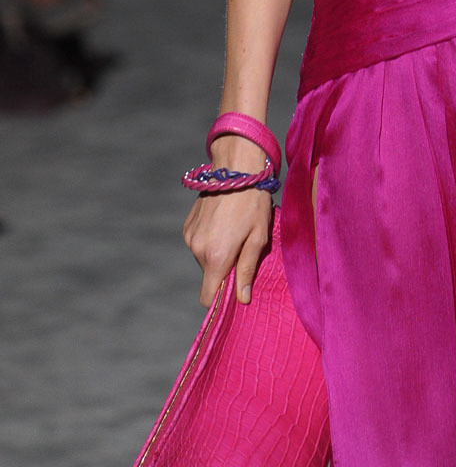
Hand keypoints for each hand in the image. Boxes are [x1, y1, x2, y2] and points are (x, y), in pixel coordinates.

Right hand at [183, 189, 273, 307]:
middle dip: (224, 269)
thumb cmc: (253, 201)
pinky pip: (198, 242)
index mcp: (216, 256)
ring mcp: (190, 236)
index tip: (234, 291)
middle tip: (243, 248)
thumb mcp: (258, 236)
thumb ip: (247, 269)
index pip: (208, 297)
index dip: (220, 299)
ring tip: (234, 231)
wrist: (236, 167)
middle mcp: (197, 249)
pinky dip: (210, 239)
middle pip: (209, 275)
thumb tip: (242, 299)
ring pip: (203, 258)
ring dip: (217, 253)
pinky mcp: (187, 225)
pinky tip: (223, 222)